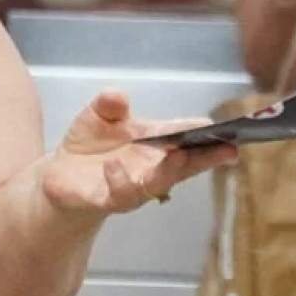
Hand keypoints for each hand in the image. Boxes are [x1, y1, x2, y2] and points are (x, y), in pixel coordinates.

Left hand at [36, 91, 236, 217]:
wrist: (62, 178)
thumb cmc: (90, 145)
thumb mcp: (98, 116)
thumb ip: (108, 104)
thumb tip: (117, 96)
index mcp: (157, 143)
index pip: (189, 137)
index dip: (211, 134)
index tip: (233, 130)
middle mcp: (152, 167)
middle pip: (187, 164)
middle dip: (208, 158)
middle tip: (228, 150)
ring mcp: (134, 186)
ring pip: (158, 183)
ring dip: (171, 171)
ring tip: (179, 154)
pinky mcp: (108, 200)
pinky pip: (120, 194)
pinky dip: (120, 180)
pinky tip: (113, 166)